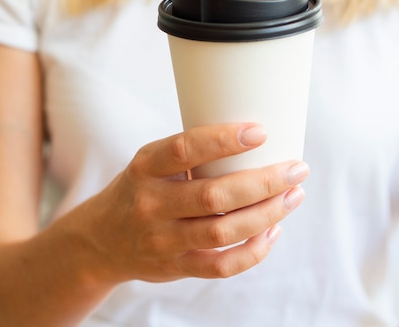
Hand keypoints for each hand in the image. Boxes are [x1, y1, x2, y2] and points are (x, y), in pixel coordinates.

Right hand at [72, 123, 308, 283]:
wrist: (100, 240)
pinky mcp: (176, 267)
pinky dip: (253, 251)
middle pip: (214, 196)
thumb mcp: (149, 163)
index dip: (223, 140)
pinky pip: (221, 266)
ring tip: (294, 196)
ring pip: (223, 232)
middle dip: (264, 182)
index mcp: (145, 167)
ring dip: (267, 214)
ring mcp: (162, 240)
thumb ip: (189, 154)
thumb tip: (256, 138)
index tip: (260, 131)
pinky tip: (272, 231)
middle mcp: (151, 204)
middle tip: (297, 169)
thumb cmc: (139, 189)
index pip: (183, 149)